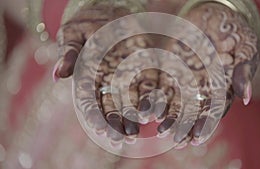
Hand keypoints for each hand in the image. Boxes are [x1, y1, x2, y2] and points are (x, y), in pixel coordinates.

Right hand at [54, 3, 160, 146]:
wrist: (111, 11)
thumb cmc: (88, 23)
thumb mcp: (74, 34)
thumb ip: (69, 53)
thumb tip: (59, 75)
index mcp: (88, 75)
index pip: (88, 100)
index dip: (94, 115)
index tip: (101, 129)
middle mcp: (107, 80)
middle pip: (110, 106)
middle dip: (116, 123)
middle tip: (123, 137)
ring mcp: (125, 74)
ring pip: (129, 100)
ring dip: (133, 117)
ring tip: (138, 132)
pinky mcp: (143, 66)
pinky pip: (148, 84)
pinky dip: (151, 97)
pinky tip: (156, 110)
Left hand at [154, 3, 259, 147]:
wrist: (217, 14)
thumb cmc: (236, 32)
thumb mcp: (246, 49)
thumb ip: (243, 72)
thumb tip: (246, 98)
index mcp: (221, 87)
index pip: (214, 111)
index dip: (206, 125)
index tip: (197, 139)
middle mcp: (202, 88)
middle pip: (194, 112)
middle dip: (186, 127)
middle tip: (177, 142)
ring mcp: (186, 79)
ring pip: (176, 102)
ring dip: (169, 117)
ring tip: (161, 131)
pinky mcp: (171, 69)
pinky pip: (162, 85)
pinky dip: (156, 97)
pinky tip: (149, 109)